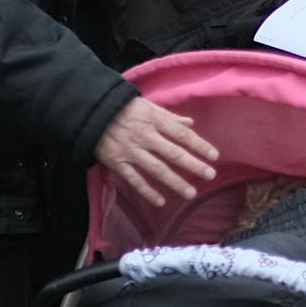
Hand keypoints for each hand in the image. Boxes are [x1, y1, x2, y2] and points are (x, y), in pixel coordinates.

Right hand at [94, 96, 218, 208]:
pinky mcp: (117, 162)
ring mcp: (130, 151)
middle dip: (193, 165)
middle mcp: (144, 136)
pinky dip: (147, 191)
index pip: (181, 134)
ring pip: (156, 169)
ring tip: (190, 193)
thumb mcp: (147, 106)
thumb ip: (169, 117)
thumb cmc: (124, 109)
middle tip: (209, 175)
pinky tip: (160, 201)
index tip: (214, 156)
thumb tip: (190, 124)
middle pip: (173, 153)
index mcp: (154, 119)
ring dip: (174, 182)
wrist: (91, 112)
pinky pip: (134, 179)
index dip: (199, 145)